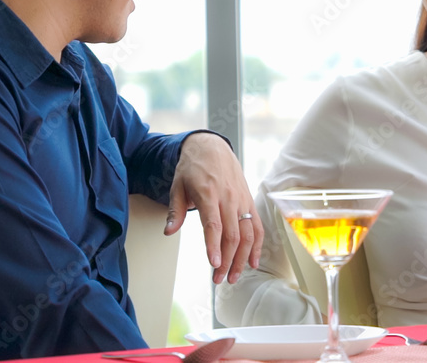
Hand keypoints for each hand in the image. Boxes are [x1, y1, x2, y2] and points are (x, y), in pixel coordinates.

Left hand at [165, 132, 263, 283]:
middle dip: (227, 261)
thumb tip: (169, 232)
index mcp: (208, 194)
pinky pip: (257, 226)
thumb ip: (175, 211)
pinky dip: (257, 245)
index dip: (214, 246)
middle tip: (219, 279)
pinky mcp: (249, 201)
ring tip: (234, 276)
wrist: (213, 147)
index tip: (214, 264)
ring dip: (243, 258)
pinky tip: (253, 261)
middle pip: (232, 234)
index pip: (213, 225)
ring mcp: (241, 200)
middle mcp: (228, 198)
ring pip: (247, 233)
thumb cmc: (193, 167)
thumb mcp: (178, 185)